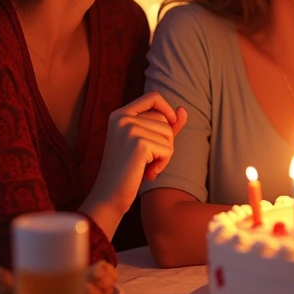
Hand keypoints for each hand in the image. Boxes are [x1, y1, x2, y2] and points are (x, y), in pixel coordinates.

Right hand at [93, 92, 187, 214]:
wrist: (110, 196)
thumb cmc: (129, 170)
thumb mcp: (148, 143)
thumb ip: (165, 126)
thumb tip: (183, 110)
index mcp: (120, 114)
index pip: (153, 97)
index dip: (167, 109)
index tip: (170, 124)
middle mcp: (122, 118)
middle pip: (165, 119)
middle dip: (165, 140)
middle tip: (148, 158)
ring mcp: (129, 129)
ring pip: (169, 135)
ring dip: (164, 154)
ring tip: (146, 166)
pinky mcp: (139, 144)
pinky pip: (168, 150)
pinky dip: (163, 164)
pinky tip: (147, 173)